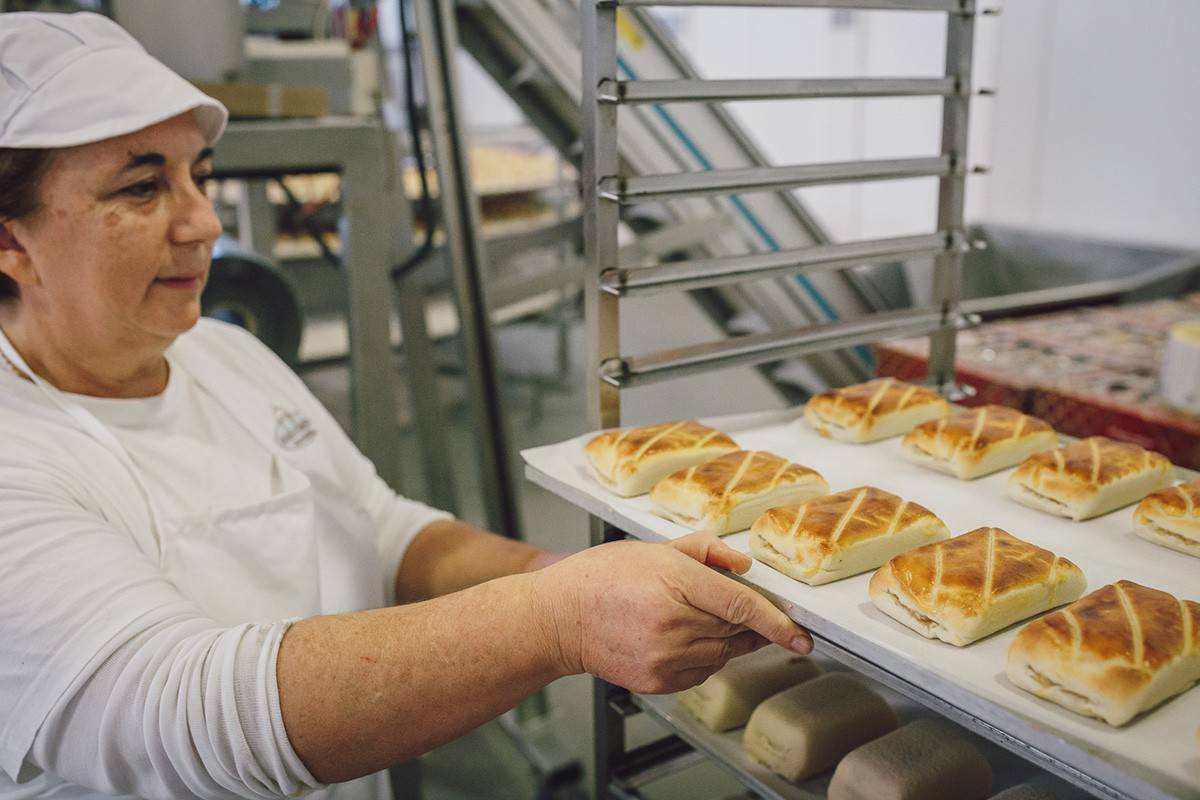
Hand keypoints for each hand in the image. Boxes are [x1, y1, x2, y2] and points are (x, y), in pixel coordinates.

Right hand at [532, 532, 812, 693]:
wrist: (559, 618)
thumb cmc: (604, 576)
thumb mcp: (655, 547)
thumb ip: (706, 550)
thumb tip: (746, 565)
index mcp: (675, 582)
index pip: (743, 606)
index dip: (779, 622)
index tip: (802, 636)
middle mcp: (673, 624)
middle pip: (737, 631)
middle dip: (748, 622)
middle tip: (739, 608)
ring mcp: (665, 657)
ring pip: (723, 654)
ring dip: (726, 639)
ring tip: (697, 618)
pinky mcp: (658, 681)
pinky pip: (702, 672)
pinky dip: (704, 656)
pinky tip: (680, 637)